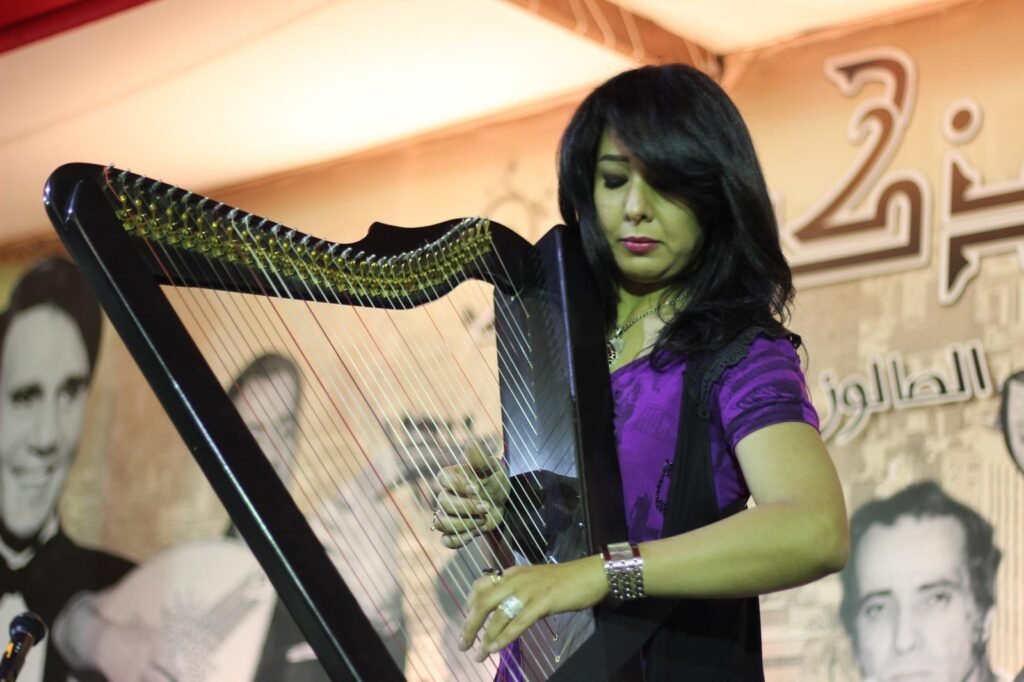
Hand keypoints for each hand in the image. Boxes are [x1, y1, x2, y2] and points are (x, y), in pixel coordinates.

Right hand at [433, 443, 509, 547]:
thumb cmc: (496, 482)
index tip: (477, 488)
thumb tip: (471, 444)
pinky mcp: (453, 531)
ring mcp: (447, 514)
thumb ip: (481, 460)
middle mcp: (445, 494)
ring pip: (442, 523)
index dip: (458, 485)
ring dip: (464, 524)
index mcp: (452, 477)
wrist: (503, 503)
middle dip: (467, 507)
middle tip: (487, 506)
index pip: (443, 479)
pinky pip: (446, 540)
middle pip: (444, 503)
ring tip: (483, 520)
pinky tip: (475, 533)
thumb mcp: (494, 469)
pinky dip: (460, 539)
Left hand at [459, 556, 606, 661]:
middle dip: (470, 624)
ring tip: (478, 654)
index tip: (467, 621)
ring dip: (485, 636)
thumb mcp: (534, 581)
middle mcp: (516, 579)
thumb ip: (518, 592)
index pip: (481, 585)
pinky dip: (504, 637)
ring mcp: (529, 591)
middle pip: (483, 601)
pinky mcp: (542, 602)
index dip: (469, 604)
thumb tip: (504, 611)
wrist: (590, 574)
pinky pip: (518, 622)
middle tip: (462, 643)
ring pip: (498, 614)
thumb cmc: (565, 580)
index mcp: (513, 573)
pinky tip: (495, 648)